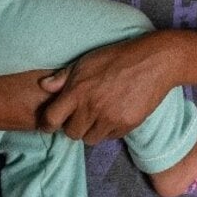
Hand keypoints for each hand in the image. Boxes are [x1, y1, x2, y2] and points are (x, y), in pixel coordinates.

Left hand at [39, 33, 180, 143]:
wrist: (153, 61)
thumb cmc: (117, 58)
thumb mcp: (86, 61)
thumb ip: (63, 77)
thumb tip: (43, 86)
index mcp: (77, 91)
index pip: (51, 120)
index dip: (48, 124)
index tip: (51, 123)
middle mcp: (91, 108)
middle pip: (71, 133)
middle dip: (73, 126)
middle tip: (81, 115)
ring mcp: (110, 118)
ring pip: (90, 139)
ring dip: (92, 130)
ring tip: (99, 115)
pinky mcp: (126, 125)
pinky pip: (110, 137)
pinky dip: (110, 129)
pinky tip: (115, 114)